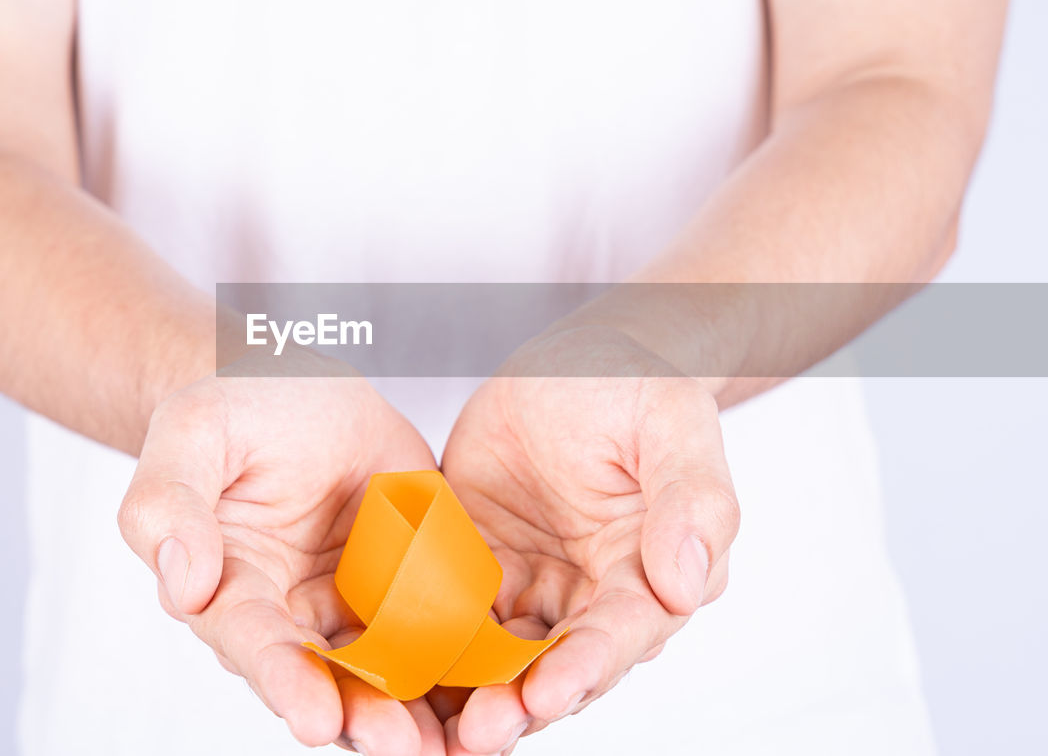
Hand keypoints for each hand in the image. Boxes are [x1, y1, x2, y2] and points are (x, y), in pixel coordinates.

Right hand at [117, 350, 445, 754]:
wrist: (303, 384)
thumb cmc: (236, 409)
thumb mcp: (194, 434)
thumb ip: (170, 506)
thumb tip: (182, 585)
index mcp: (235, 589)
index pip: (257, 645)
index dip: (286, 682)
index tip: (316, 719)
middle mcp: (296, 616)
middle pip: (330, 680)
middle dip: (367, 718)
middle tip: (404, 749)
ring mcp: (358, 605)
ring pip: (391, 673)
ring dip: (422, 713)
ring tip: (459, 746)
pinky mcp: (414, 583)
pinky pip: (444, 628)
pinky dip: (469, 664)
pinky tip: (505, 688)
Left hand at [438, 327, 739, 753]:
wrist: (571, 359)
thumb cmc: (633, 385)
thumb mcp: (672, 424)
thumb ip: (692, 501)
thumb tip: (688, 586)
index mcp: (643, 574)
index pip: (617, 633)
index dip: (585, 667)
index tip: (549, 693)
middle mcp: (584, 596)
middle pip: (552, 665)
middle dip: (519, 703)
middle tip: (479, 733)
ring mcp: (525, 585)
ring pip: (495, 656)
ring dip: (467, 693)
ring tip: (431, 729)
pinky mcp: (471, 566)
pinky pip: (442, 611)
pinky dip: (420, 643)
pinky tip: (386, 667)